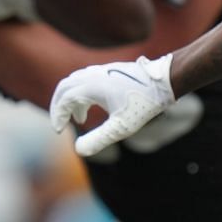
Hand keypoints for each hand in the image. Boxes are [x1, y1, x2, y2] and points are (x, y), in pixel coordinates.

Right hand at [48, 54, 175, 156]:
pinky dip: (82, 93)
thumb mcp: (122, 127)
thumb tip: (79, 151)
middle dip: (59, 106)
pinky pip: (86, 79)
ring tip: (80, 120)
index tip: (59, 131)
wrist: (163, 82)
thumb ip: (99, 139)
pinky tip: (93, 107)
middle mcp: (92, 75)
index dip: (58, 116)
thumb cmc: (143, 103)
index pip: (64, 100)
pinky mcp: (108, 70)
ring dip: (71, 100)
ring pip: (75, 82)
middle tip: (61, 124)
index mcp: (91, 86)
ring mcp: (100, 70)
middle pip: (64, 88)